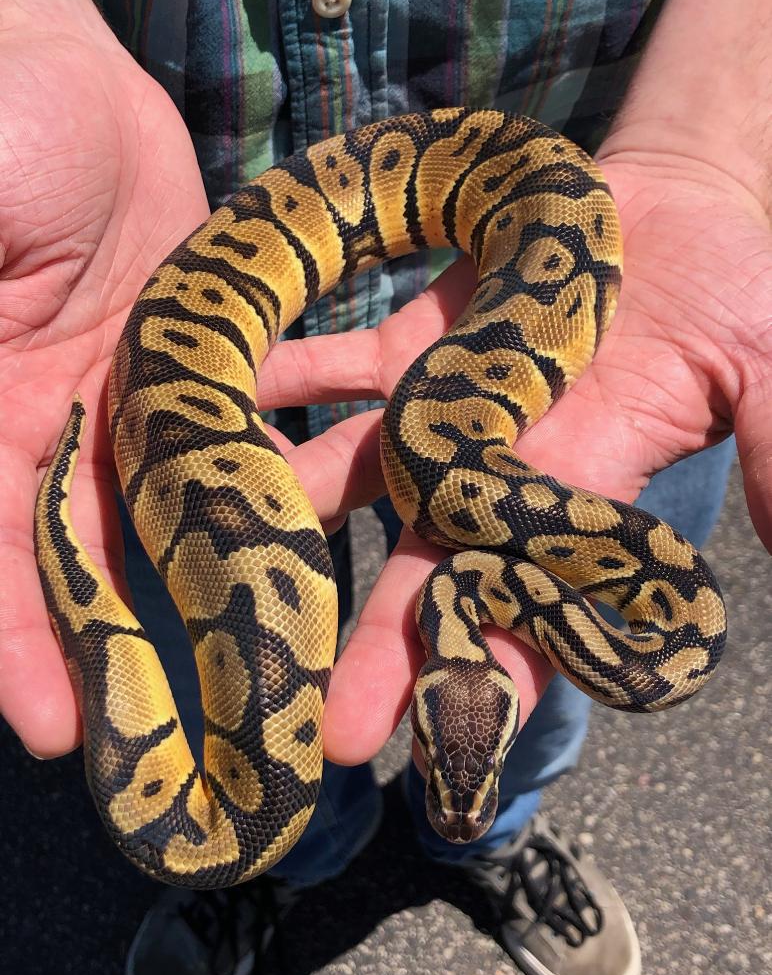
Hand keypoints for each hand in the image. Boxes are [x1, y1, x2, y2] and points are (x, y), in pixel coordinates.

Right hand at [0, 0, 209, 754]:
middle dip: (126, 640)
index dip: (13, 643)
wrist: (40, 68)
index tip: (50, 729)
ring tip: (277, 641)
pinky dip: (284, 452)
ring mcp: (137, 397)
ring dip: (220, 565)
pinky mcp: (207, 352)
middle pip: (87, 555)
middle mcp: (55, 431)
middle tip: (181, 727)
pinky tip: (322, 505)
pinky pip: (251, 416)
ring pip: (182, 500)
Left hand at [257, 150, 770, 766]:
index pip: (535, 613)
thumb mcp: (767, 368)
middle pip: (426, 575)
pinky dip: (288, 378)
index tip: (448, 760)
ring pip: (360, 479)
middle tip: (317, 725)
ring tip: (225, 552)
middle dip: (374, 647)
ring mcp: (445, 413)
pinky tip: (220, 400)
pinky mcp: (412, 346)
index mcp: (580, 500)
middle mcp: (499, 476)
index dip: (496, 684)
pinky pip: (336, 367)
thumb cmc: (728, 294)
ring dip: (296, 513)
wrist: (664, 214)